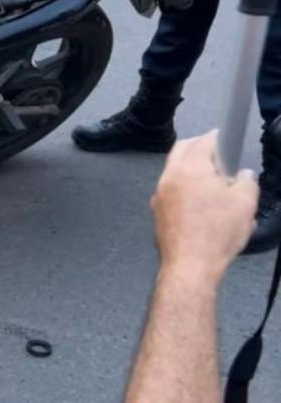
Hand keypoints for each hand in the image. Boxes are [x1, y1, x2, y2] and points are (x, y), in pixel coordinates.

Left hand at [151, 131, 257, 279]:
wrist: (190, 266)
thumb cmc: (218, 231)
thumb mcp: (245, 203)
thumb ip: (246, 182)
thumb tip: (243, 175)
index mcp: (189, 168)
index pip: (202, 141)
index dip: (216, 136)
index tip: (225, 137)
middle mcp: (169, 177)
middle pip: (182, 150)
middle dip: (199, 146)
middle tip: (218, 154)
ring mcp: (159, 195)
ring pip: (174, 170)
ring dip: (191, 168)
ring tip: (213, 181)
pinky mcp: (157, 212)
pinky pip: (171, 190)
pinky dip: (185, 187)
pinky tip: (202, 203)